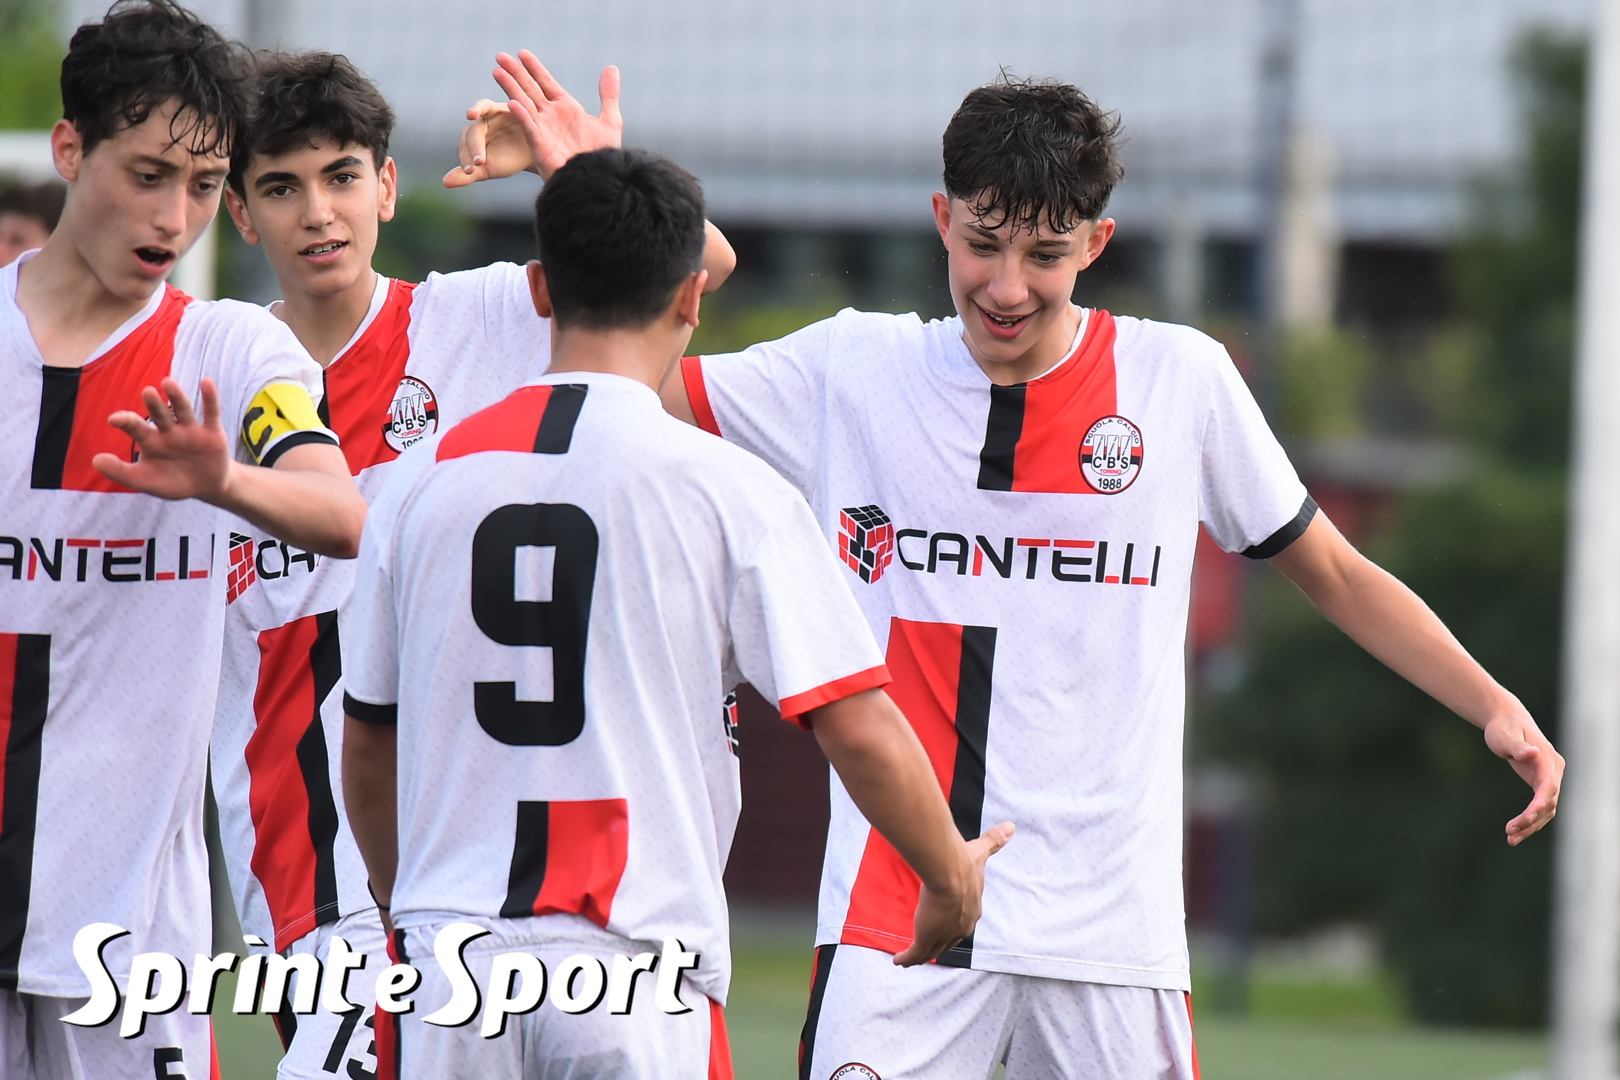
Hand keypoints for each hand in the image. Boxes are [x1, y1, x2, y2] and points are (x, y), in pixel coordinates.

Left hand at [94, 378, 233, 501]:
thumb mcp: (145, 481)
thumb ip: (121, 472)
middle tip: (147, 392)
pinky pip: (211, 413)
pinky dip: (210, 398)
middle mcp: (169, 431)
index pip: (136, 427)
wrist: (207, 487)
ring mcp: (191, 430)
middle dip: (154, 404)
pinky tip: (206, 382)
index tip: (114, 419)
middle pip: (160, 414)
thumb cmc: (172, 482)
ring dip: (176, 396)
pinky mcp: (213, 433)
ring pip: (183, 410)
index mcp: (151, 440)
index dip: (126, 421)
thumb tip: (95, 460)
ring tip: (168, 383)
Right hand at [443, 51, 621, 186]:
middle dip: (515, 72)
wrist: (597, 179)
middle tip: (500, 56)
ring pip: (523, 103)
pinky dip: (522, 115)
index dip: (534, 68)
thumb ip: (608, 94)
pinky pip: (529, 127)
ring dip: (510, 87)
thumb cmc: (602, 155)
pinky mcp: (540, 144)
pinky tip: (513, 104)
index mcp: (566, 108)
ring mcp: (543, 129)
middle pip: (529, 88)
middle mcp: (551, 116)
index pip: (546, 82)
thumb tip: (611, 67)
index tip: (522, 53)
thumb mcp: (610, 121)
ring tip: (497, 71)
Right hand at [894, 821, 1013, 965]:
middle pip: (948, 942)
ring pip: (931, 951)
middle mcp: (960, 927)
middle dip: (939, 945)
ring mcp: (943, 935)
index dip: (954, 927)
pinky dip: (907, 959)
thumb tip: (1011, 827)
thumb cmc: (963, 862)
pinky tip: (899, 961)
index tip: (946, 926)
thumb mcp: (980, 852)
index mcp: (972, 910)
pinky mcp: (926, 938)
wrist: (949, 872)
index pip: (963, 924)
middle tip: (928, 945)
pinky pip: (915, 954)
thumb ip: (994, 841)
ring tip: (910, 958)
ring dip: (921, 955)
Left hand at [1484, 710, 1562, 844]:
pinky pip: (1540, 807)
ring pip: (1546, 809)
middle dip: (1532, 819)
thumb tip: (1533, 753)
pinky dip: (1530, 820)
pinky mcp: (1541, 784)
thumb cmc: (1504, 727)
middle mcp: (1554, 771)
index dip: (1541, 802)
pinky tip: (1515, 832)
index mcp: (1548, 759)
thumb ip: (1518, 746)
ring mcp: (1550, 778)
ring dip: (1531, 825)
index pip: (1549, 785)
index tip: (1529, 816)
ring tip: (1511, 839)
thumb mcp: (1506, 734)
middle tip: (1511, 833)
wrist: (1507, 721)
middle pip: (1549, 801)